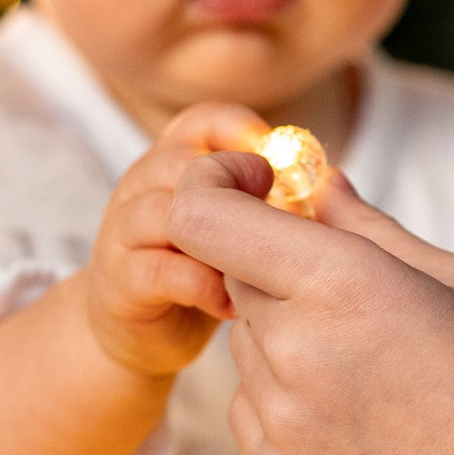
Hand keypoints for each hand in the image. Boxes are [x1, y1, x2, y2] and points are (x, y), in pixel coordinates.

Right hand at [83, 106, 274, 384]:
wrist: (145, 333)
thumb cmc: (204, 270)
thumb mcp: (237, 226)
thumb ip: (272, 199)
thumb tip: (332, 181)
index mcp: (173, 161)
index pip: (201, 121)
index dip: (241, 131)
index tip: (280, 162)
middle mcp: (142, 186)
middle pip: (180, 162)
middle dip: (233, 187)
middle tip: (278, 224)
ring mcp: (124, 232)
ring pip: (167, 214)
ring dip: (221, 242)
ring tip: (258, 271)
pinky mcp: (121, 281)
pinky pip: (162, 270)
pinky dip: (204, 285)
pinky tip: (232, 306)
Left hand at [165, 154, 453, 454]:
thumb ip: (366, 228)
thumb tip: (315, 184)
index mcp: (341, 285)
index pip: (204, 217)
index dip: (215, 187)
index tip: (261, 186)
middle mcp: (295, 351)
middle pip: (232, 274)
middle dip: (274, 264)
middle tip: (351, 289)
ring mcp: (283, 422)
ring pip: (245, 343)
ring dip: (283, 332)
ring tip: (370, 363)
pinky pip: (250, 405)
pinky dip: (285, 393)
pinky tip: (358, 409)